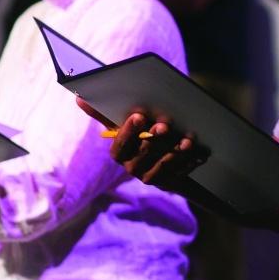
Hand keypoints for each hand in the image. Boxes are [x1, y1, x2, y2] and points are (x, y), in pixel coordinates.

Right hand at [75, 98, 204, 187]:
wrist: (158, 159)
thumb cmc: (139, 134)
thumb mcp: (122, 124)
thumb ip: (104, 113)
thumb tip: (79, 97)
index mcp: (119, 152)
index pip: (120, 144)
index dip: (129, 131)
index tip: (138, 116)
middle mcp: (132, 167)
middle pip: (144, 153)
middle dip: (154, 140)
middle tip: (165, 126)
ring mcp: (151, 177)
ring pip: (164, 164)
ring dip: (176, 152)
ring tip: (188, 140)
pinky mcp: (169, 182)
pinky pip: (181, 172)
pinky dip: (190, 161)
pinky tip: (200, 152)